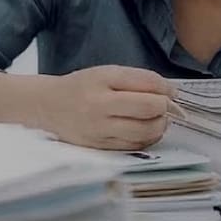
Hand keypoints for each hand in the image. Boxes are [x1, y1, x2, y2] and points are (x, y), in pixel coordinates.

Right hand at [39, 65, 178, 149]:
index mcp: (102, 80)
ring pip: (146, 132)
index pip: (148, 84)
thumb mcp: (106, 73)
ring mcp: (99, 130)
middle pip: (150, 109)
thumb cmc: (81, 87)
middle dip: (165, 108)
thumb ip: (139, 80)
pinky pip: (135, 146)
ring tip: (155, 118)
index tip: (169, 91)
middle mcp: (99, 106)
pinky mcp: (100, 147)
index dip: (166, 88)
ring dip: (159, 125)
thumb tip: (172, 93)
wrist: (48, 107)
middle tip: (164, 106)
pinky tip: (142, 130)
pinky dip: (146, 138)